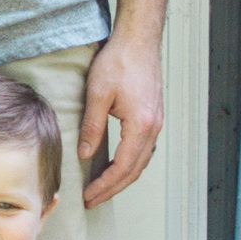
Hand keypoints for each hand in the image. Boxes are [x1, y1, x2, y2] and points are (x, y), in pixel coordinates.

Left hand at [78, 28, 162, 210]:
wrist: (139, 39)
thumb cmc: (119, 60)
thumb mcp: (97, 94)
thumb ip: (92, 127)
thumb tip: (84, 154)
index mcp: (141, 125)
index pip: (123, 167)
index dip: (105, 185)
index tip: (88, 195)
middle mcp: (153, 127)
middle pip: (135, 170)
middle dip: (113, 188)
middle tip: (92, 200)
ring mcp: (156, 122)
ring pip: (141, 161)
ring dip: (122, 178)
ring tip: (102, 188)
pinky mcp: (153, 116)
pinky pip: (144, 149)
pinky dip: (130, 163)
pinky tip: (117, 164)